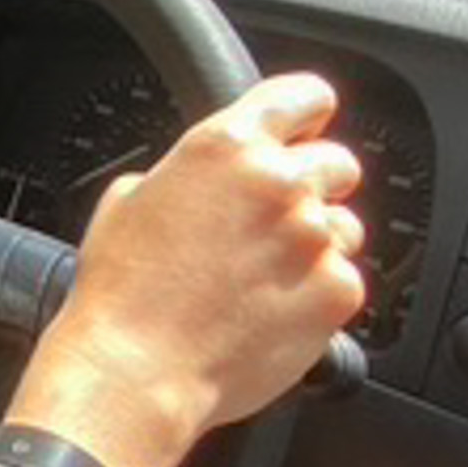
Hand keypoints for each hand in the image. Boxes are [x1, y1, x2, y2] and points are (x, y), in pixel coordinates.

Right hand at [17, 71, 368, 466]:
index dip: (305, 116)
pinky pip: (345, 282)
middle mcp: (280, 182)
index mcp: (227, 145)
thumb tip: (205, 181)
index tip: (303, 131)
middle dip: (313, 189)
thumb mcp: (129, 201)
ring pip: (345, 227)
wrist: (135, 368)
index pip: (304, 97)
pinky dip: (316, 297)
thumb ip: (186, 173)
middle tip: (273, 225)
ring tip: (263, 280)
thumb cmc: (121, 291)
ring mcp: (314, 237)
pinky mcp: (338, 291)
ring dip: (316, 246)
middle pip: (338, 163)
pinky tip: (270, 313)